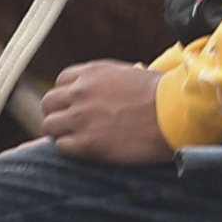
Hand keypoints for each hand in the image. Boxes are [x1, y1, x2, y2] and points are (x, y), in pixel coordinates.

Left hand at [37, 58, 173, 165]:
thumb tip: (104, 90)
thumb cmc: (161, 95)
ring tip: (77, 138)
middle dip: (58, 112)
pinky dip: (70, 148)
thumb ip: (108, 79)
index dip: (67, 95)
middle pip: (49, 102)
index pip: (61, 81)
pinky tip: (85, 148)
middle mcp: (80, 92)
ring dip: (60, 132)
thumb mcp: (130, 74)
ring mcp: (80, 118)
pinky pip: (61, 146)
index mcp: (91, 73)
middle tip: (71, 123)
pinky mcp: (86, 143)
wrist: (172, 115)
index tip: (76, 104)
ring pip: (49, 125)